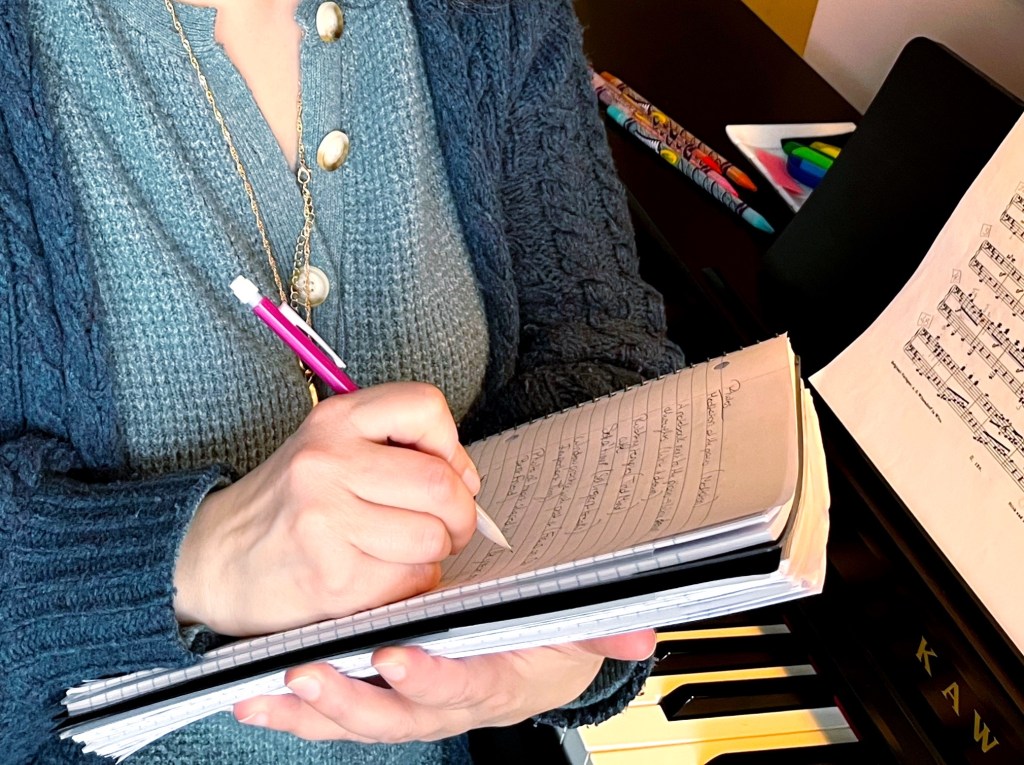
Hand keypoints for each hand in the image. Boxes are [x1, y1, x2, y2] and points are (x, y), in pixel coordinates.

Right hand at [174, 383, 480, 635]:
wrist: (215, 560)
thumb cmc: (290, 505)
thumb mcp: (331, 449)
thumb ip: (395, 448)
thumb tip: (468, 482)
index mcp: (335, 420)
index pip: (426, 407)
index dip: (452, 446)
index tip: (446, 472)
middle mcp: (327, 462)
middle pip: (440, 484)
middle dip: (461, 514)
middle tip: (449, 527)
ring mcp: (325, 521)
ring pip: (432, 537)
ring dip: (437, 552)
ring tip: (409, 550)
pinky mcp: (331, 578)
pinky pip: (411, 579)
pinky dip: (412, 582)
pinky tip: (383, 575)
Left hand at [232, 630, 655, 741]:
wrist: (525, 669)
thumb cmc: (541, 645)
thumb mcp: (574, 635)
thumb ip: (600, 631)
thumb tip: (642, 635)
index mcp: (492, 686)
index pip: (464, 688)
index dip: (432, 678)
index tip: (397, 657)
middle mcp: (444, 706)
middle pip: (395, 715)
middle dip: (349, 700)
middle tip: (308, 675)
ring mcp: (408, 708)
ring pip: (356, 720)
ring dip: (309, 709)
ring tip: (263, 692)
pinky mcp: (379, 702)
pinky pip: (334, 715)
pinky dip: (293, 710)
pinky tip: (254, 698)